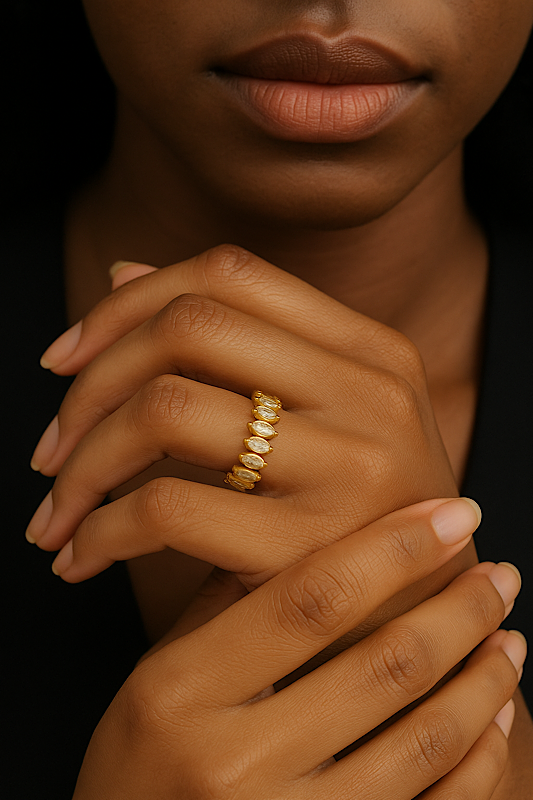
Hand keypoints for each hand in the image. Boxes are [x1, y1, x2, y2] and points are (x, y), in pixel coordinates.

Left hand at [28, 247, 473, 641]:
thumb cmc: (366, 515)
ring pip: (165, 409)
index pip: (227, 275)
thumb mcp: (333, 414)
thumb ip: (241, 340)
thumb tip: (124, 273)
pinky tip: (83, 558)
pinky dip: (99, 530)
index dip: (127, 304)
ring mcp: (349, 469)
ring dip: (81, 461)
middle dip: (90, 384)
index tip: (66, 359)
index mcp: (372, 351)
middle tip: (50, 448)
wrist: (431, 620)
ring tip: (58, 509)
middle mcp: (370, 394)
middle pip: (188, 329)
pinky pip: (166, 510)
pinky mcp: (312, 553)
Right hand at [71, 501, 523, 798]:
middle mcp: (230, 763)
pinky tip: (494, 716)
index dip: (391, 547)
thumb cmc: (138, 764)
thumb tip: (305, 535)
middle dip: (457, 610)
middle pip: (380, 664)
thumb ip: (223, 610)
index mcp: (180, 693)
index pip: (308, 598)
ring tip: (508, 636)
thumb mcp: (153, 681)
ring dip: (480, 680)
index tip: (451, 511)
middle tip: (498, 575)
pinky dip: (477, 760)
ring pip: (421, 740)